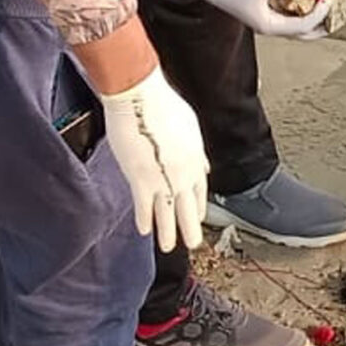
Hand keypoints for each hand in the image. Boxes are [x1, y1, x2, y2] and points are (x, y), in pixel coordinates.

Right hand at [97, 67, 209, 251]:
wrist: (141, 98)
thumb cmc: (163, 105)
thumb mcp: (190, 126)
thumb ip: (197, 151)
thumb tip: (204, 166)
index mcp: (195, 158)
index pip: (199, 190)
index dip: (198, 205)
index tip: (197, 216)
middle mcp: (183, 172)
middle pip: (188, 206)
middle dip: (190, 227)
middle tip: (193, 244)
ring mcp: (163, 178)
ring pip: (168, 213)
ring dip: (168, 233)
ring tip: (168, 247)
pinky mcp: (141, 179)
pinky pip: (144, 206)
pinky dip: (145, 220)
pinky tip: (144, 231)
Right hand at [195, 0, 331, 39]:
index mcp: (270, 26)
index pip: (302, 25)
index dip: (319, 13)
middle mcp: (271, 25)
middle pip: (302, 33)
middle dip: (320, 26)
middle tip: (336, 15)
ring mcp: (268, 17)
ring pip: (296, 23)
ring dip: (312, 16)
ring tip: (325, 5)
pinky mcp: (266, 8)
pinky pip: (289, 11)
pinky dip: (300, 6)